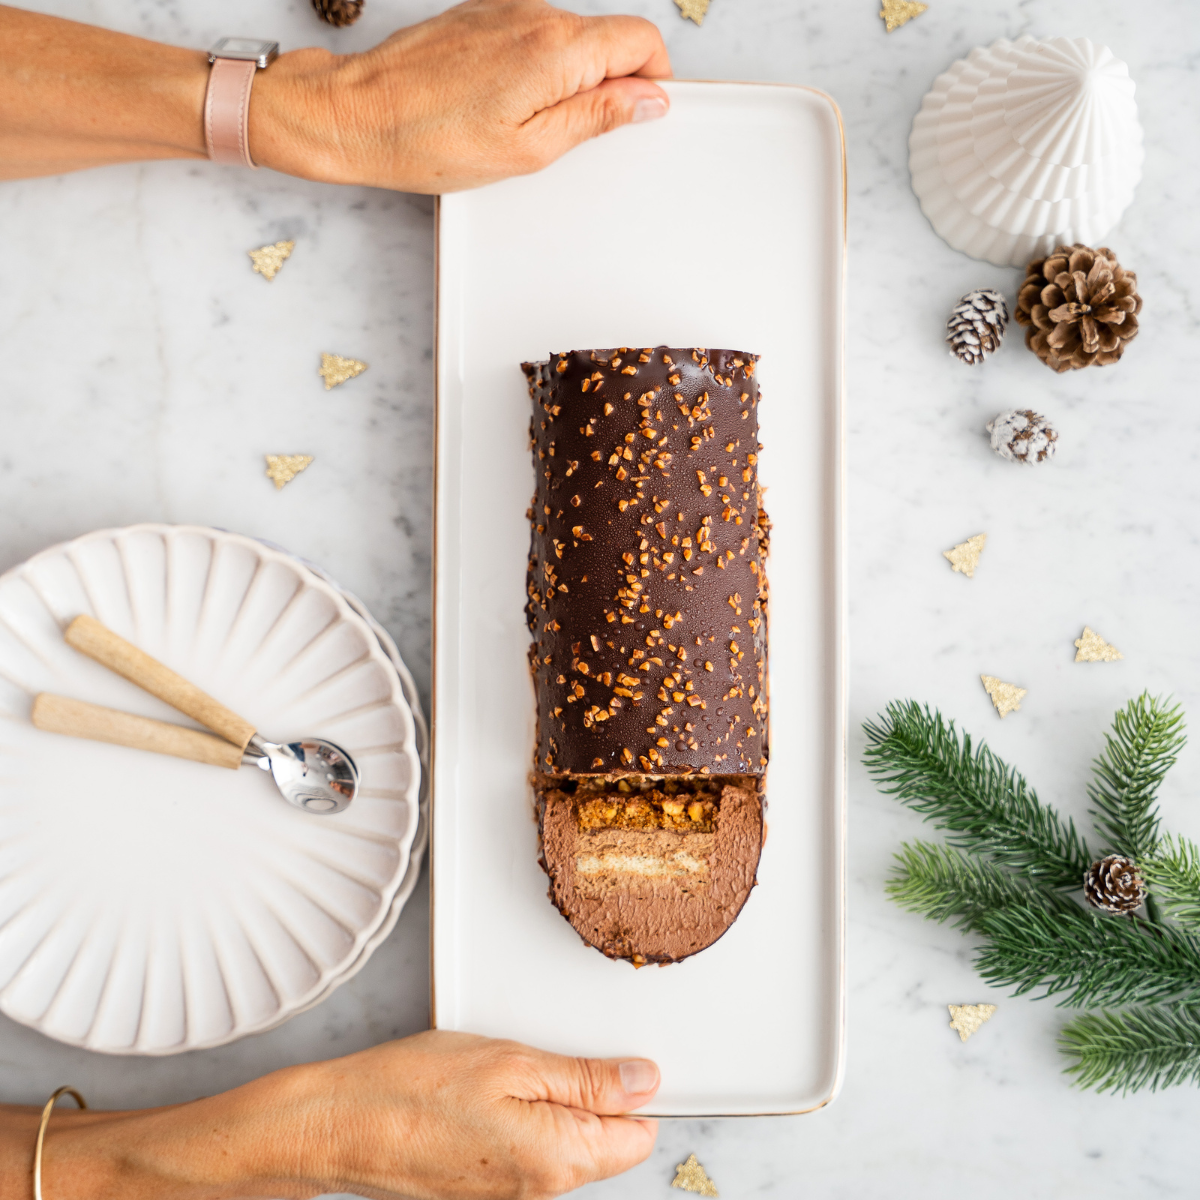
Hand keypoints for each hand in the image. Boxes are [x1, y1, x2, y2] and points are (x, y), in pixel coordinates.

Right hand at [14, 1031, 660, 1198]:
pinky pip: (531, 1143)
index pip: (639, 1132)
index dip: (635, 1086)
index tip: (620, 1049)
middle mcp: (543, 1187)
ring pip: (567, 1136)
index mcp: (559, 1159)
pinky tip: (490, 1082)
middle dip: (594, 1088)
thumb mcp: (510, 1063)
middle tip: (549, 1046)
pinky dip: (525, 1109)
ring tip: (514, 1060)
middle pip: (605, 1136)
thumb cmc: (412, 1091)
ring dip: (556, 1094)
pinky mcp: (485, 1181)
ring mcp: (513, 1189)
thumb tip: (645, 1082)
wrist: (335, 1126)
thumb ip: (585, 1079)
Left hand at [252, 0, 671, 191]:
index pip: (641, 39)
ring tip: (530, 124)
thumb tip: (648, 99)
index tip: (637, 115)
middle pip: (608, 37)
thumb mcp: (530, 149)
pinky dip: (537, 69)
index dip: (652, 79)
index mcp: (556, 49)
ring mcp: (505, 11)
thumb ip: (597, 116)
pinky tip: (505, 105)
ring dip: (571, 78)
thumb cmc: (432, 141)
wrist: (358, 116)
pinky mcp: (481, 18)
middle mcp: (535, 16)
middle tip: (578, 135)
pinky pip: (533, 37)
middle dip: (611, 83)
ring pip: (570, 39)